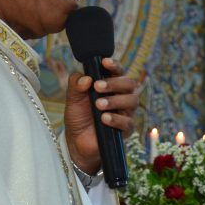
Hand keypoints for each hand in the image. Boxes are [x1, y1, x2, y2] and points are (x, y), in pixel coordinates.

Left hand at [63, 58, 138, 172]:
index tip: (105, 62)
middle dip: (115, 83)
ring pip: (132, 101)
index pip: (118, 71)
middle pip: (129, 83)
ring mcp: (125, 112)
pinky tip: (104, 119)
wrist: (77, 141)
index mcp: (110, 85)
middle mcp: (121, 96)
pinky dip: (116, 119)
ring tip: (98, 105)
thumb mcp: (72, 98)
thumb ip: (75, 85)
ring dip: (115, 101)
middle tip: (98, 87)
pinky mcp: (126, 129)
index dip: (114, 65)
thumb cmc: (79, 116)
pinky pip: (128, 122)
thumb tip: (87, 78)